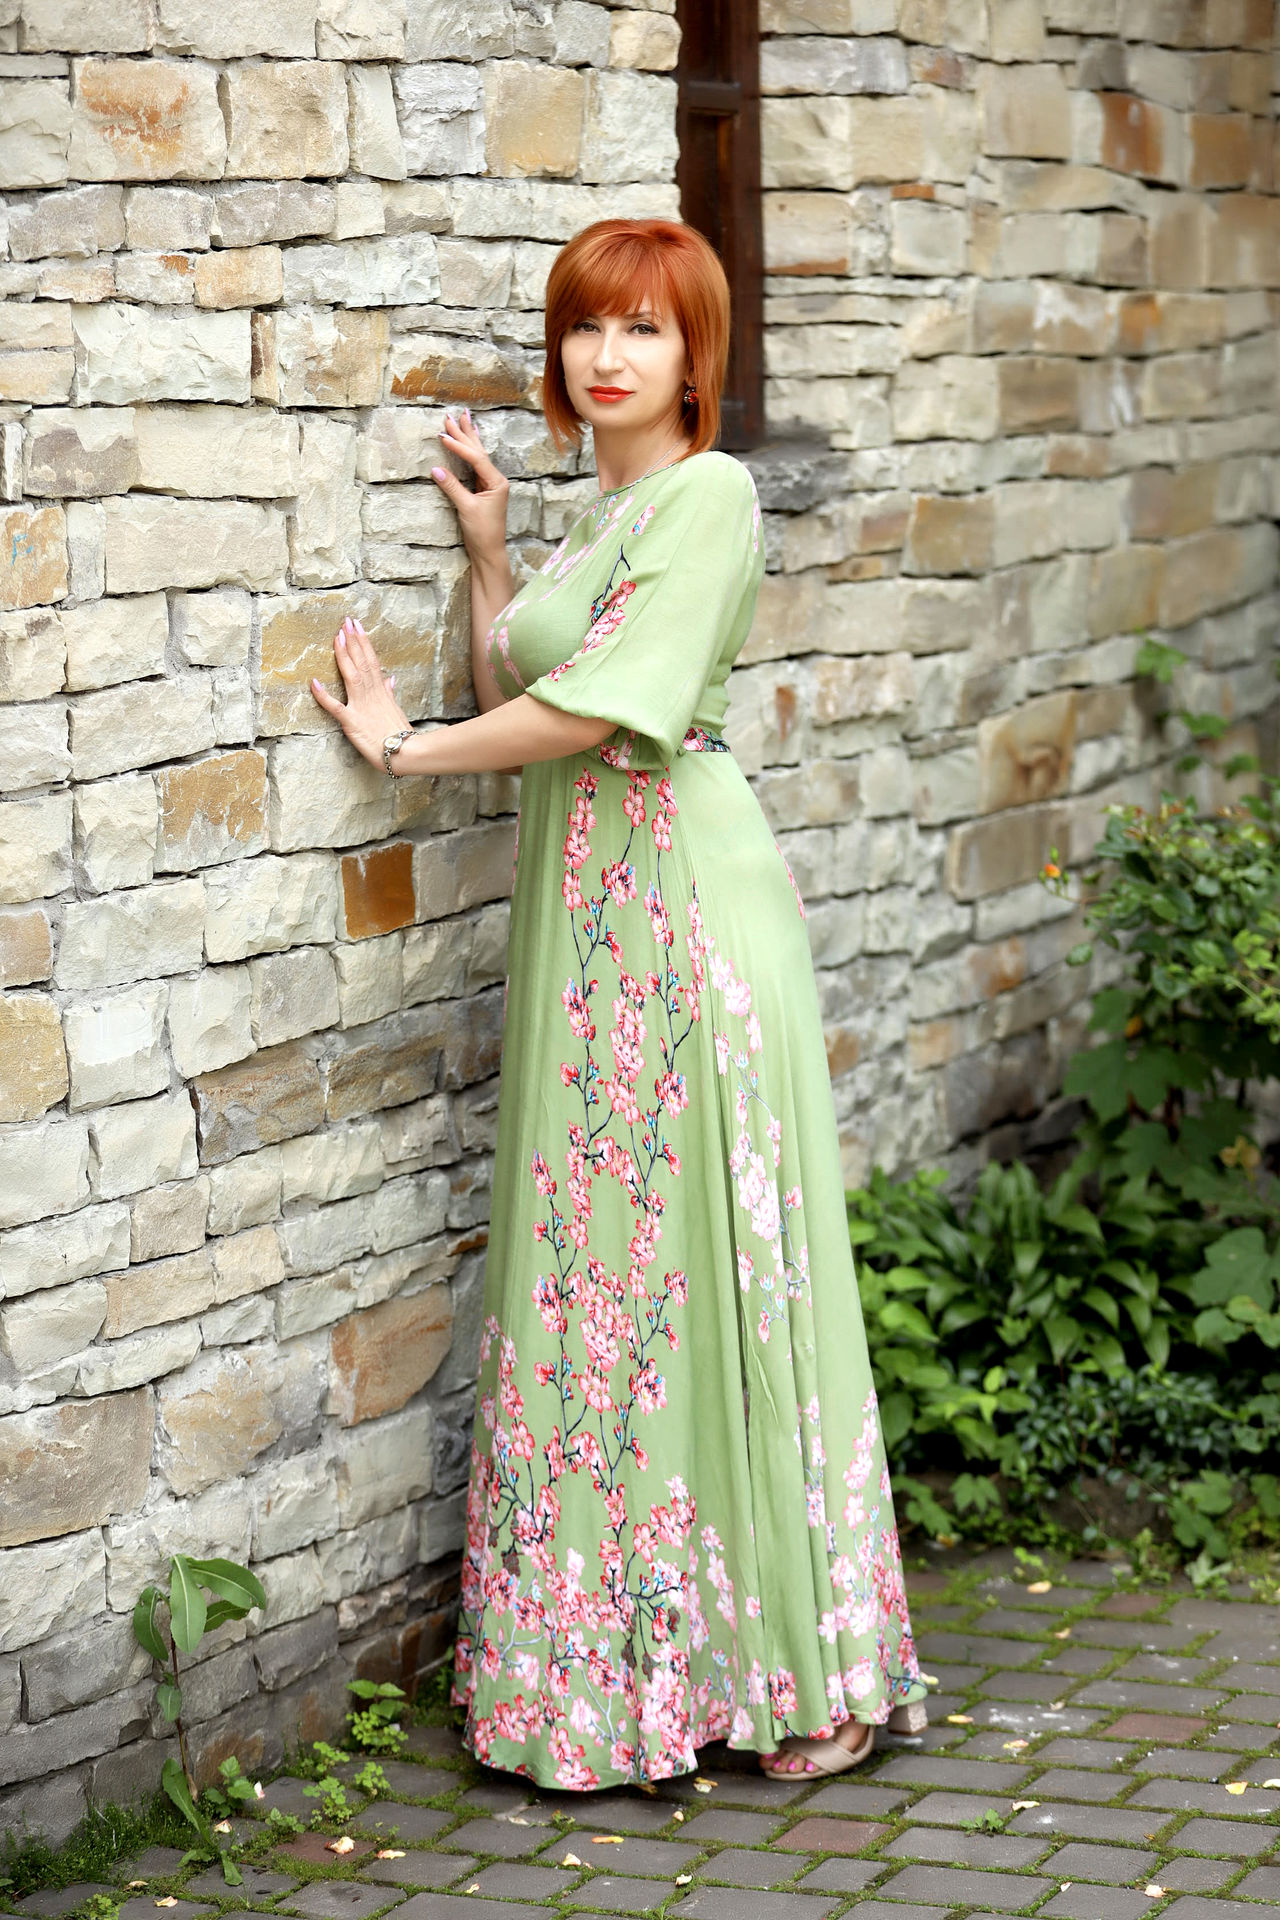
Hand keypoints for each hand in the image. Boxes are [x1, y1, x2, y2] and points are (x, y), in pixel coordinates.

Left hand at [311, 616, 411, 769]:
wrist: (404, 753)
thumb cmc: (399, 734)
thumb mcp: (396, 710)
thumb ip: (390, 693)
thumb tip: (390, 679)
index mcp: (380, 691)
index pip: (371, 661)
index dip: (363, 642)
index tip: (357, 626)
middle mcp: (371, 694)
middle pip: (362, 662)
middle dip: (353, 640)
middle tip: (346, 621)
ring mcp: (361, 706)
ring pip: (351, 676)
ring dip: (343, 656)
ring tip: (337, 637)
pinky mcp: (351, 722)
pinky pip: (335, 707)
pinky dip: (324, 696)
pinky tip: (313, 682)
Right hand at [431, 408, 509, 563]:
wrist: (489, 552)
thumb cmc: (482, 533)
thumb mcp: (466, 508)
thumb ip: (452, 487)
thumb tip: (435, 469)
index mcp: (497, 482)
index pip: (476, 458)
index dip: (459, 446)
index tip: (443, 435)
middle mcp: (496, 479)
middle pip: (478, 451)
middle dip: (464, 433)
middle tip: (451, 415)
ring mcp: (490, 483)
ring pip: (477, 455)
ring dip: (468, 437)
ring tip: (463, 418)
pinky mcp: (483, 489)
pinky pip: (475, 464)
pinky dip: (469, 451)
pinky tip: (470, 440)